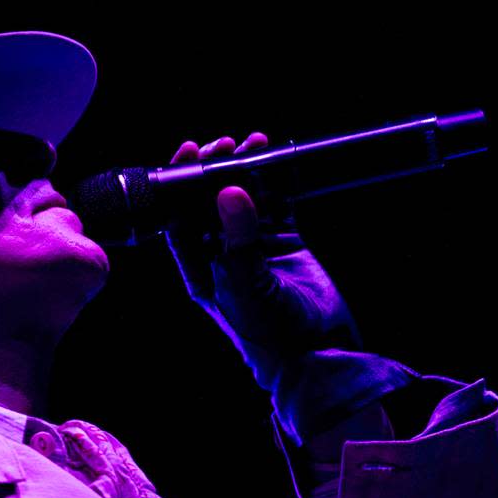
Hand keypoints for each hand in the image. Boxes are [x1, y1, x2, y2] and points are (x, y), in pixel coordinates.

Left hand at [164, 134, 363, 391]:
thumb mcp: (245, 286)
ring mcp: (254, 246)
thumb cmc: (268, 334)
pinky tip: (276, 159)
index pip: (180, 218)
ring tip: (252, 143)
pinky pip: (277, 203)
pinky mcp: (285, 241)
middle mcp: (222, 254)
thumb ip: (237, 241)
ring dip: (245, 170)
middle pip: (209, 202)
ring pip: (244, 198)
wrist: (318, 354)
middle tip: (223, 144)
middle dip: (213, 171)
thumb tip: (228, 193)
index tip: (189, 153)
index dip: (180, 185)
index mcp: (199, 267)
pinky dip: (276, 182)